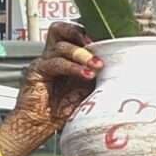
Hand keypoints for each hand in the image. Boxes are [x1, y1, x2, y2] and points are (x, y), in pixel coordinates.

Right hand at [6, 22, 100, 149]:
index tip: (106, 40)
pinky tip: (85, 75)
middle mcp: (53, 56)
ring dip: (82, 55)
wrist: (40, 126)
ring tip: (96, 66)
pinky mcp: (36, 71)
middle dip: (79, 33)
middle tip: (97, 44)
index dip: (86, 32)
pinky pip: (55, 63)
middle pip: (60, 29)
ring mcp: (43, 62)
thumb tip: (118, 64)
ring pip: (61, 46)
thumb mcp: (88, 88)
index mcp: (66, 58)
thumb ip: (97, 74)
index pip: (72, 33)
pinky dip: (72, 67)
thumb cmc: (63, 110)